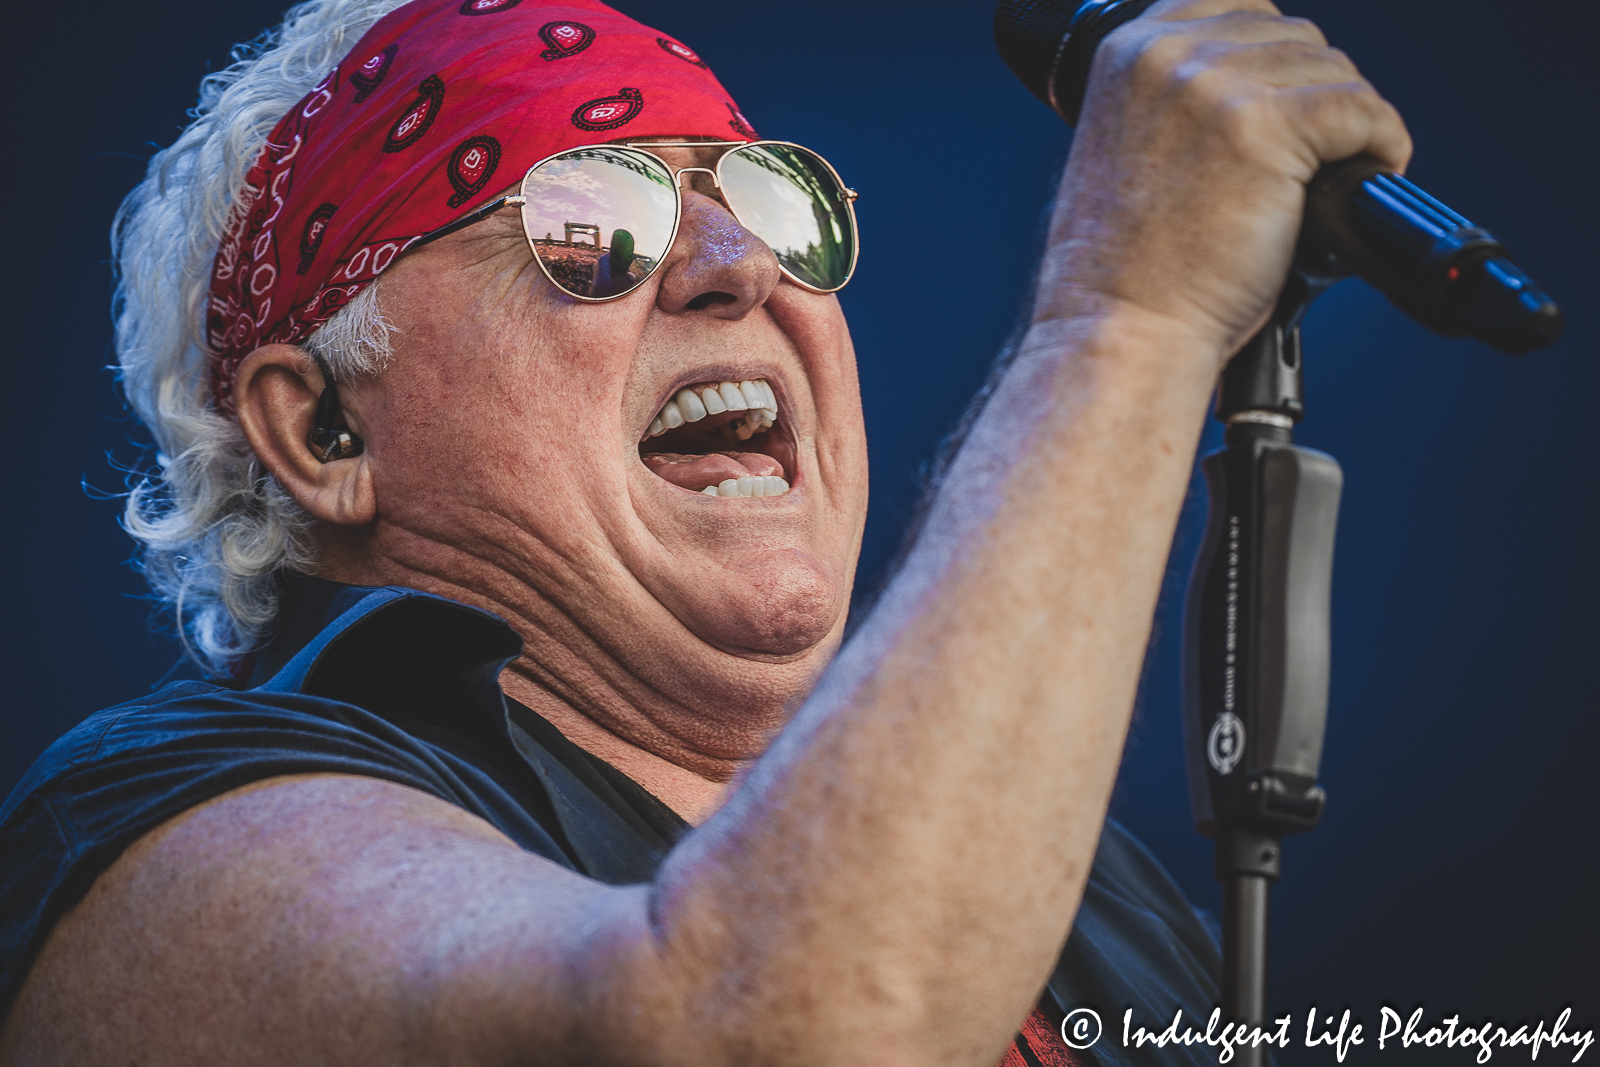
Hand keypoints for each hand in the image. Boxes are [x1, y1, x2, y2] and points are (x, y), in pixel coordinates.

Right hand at [1035, 0, 1411, 360]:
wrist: (1122, 329)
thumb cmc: (1125, 269)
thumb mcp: (1129, 147)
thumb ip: (1178, 97)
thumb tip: (1261, 80)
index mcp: (1128, 50)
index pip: (1240, 7)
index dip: (1277, 62)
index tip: (1285, 112)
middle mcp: (1168, 53)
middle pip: (1295, 37)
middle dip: (1313, 100)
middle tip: (1307, 164)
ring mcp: (1217, 86)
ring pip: (1335, 72)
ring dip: (1347, 128)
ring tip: (1326, 181)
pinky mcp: (1266, 127)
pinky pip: (1363, 112)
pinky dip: (1381, 147)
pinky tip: (1359, 183)